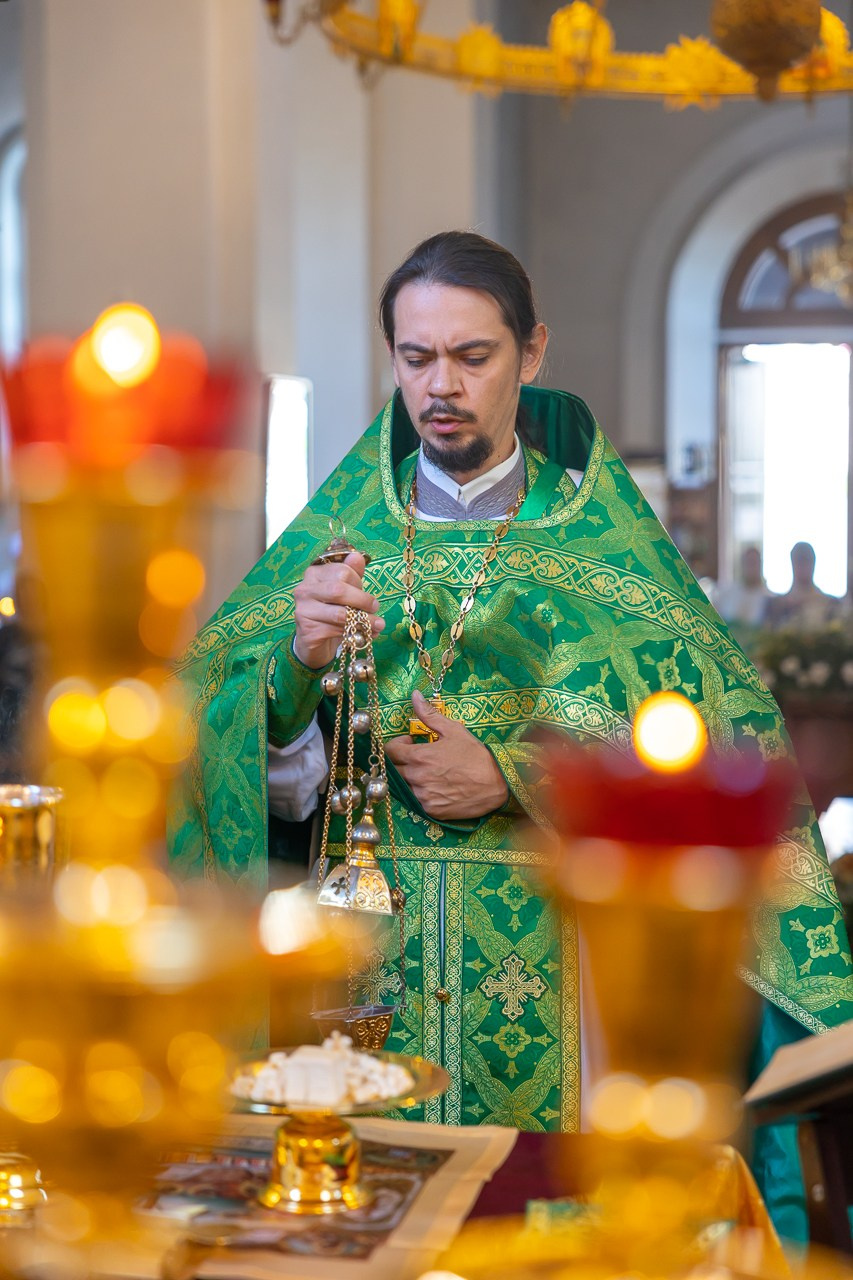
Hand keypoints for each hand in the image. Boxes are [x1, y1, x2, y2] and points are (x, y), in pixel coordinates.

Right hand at [292, 551, 383, 669]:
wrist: (314, 641)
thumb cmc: (331, 611)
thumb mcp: (343, 591)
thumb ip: (350, 573)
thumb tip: (357, 556)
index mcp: (314, 574)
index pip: (341, 571)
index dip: (358, 582)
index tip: (367, 593)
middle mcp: (305, 590)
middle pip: (338, 590)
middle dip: (362, 600)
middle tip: (375, 607)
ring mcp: (303, 611)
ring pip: (339, 613)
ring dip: (364, 620)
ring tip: (378, 624)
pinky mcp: (308, 631)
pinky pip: (336, 630)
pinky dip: (354, 633)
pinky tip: (364, 635)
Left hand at [384, 690, 508, 819]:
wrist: (497, 783)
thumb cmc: (475, 754)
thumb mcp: (453, 730)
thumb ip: (429, 714)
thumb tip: (414, 695)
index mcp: (419, 756)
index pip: (390, 752)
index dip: (397, 746)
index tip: (410, 744)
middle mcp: (417, 777)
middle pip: (394, 771)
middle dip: (402, 762)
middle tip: (419, 759)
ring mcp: (423, 796)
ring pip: (404, 787)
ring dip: (411, 779)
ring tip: (429, 773)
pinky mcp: (431, 810)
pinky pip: (416, 802)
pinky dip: (421, 794)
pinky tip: (437, 787)